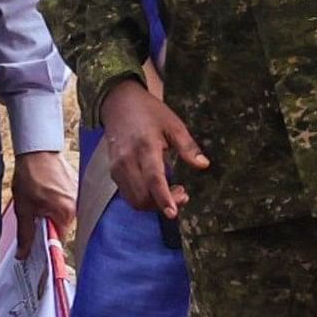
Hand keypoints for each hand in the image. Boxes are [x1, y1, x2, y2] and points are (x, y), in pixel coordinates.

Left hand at [13, 146, 77, 252]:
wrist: (37, 150)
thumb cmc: (31, 175)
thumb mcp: (24, 208)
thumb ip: (25, 234)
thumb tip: (23, 254)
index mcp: (66, 213)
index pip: (59, 239)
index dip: (46, 242)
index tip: (36, 243)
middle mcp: (77, 205)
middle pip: (62, 226)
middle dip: (48, 225)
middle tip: (34, 215)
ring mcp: (78, 194)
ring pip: (64, 214)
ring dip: (52, 212)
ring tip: (39, 201)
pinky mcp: (77, 186)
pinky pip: (67, 201)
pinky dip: (57, 201)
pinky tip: (46, 192)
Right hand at [97, 75, 208, 220]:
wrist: (118, 104)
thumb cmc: (149, 113)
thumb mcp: (173, 124)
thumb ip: (188, 146)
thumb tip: (203, 165)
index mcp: (145, 147)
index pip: (154, 179)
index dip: (163, 198)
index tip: (173, 213)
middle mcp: (127, 160)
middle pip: (143, 196)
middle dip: (162, 204)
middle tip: (183, 194)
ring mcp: (117, 168)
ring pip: (134, 200)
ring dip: (153, 204)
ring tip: (172, 193)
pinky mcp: (113, 172)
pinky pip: (128, 194)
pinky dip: (143, 199)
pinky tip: (156, 189)